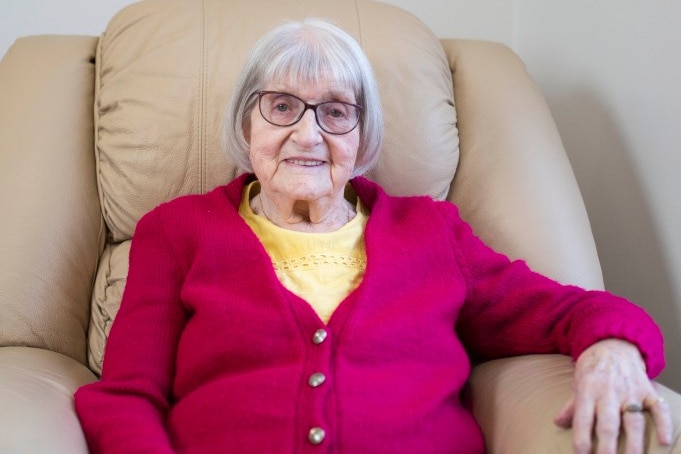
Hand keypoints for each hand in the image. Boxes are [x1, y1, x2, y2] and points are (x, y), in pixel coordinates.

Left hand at [554, 339, 671, 453]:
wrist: (614, 343)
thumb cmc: (593, 367)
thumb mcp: (578, 382)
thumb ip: (572, 405)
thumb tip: (558, 422)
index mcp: (588, 390)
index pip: (583, 417)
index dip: (581, 438)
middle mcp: (609, 392)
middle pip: (608, 423)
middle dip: (607, 445)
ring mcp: (630, 391)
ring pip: (633, 420)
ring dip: (634, 442)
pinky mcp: (647, 390)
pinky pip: (658, 408)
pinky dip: (663, 423)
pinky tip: (664, 440)